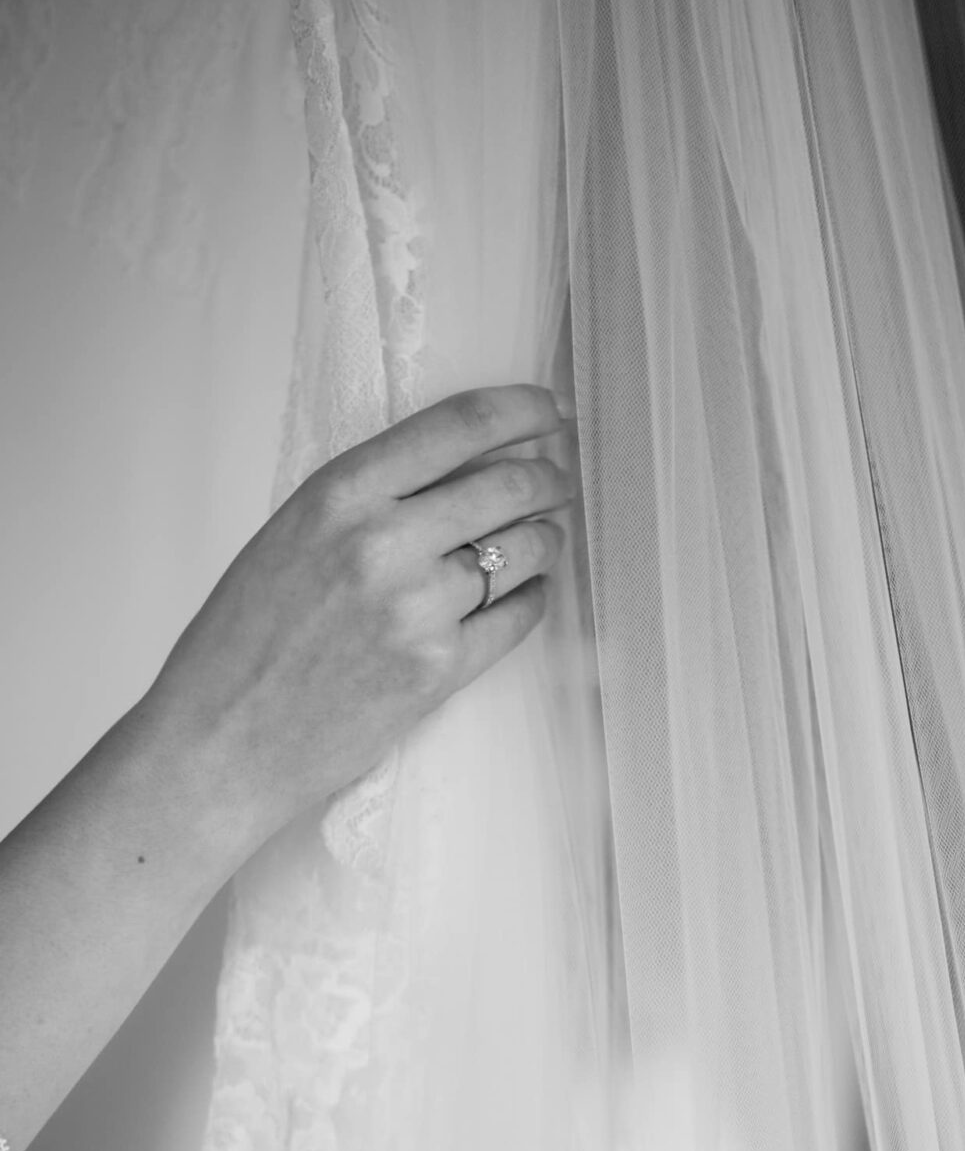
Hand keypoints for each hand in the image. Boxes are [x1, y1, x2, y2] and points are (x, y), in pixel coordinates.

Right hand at [140, 383, 573, 849]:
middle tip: (557, 481)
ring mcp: (418, 610)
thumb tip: (459, 469)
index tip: (549, 410)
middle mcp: (384, 543)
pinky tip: (526, 593)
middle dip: (548, 478)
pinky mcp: (441, 671)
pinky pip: (520, 616)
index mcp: (339, 494)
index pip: (459, 426)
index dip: (521, 409)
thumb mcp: (290, 536)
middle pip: (510, 485)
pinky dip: (533, 599)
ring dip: (546, 539)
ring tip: (542, 538)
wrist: (221, 741)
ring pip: (526, 552)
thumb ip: (367, 499)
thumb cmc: (244, 639)